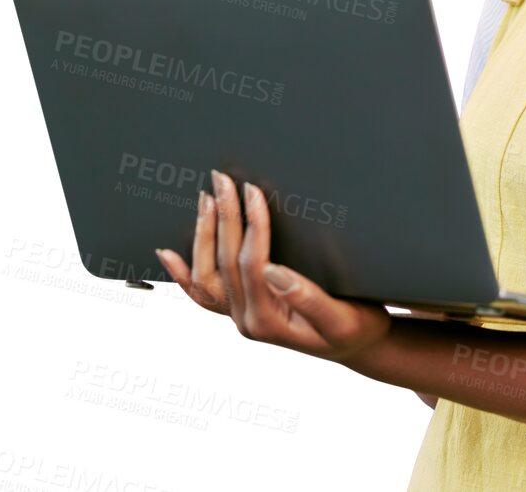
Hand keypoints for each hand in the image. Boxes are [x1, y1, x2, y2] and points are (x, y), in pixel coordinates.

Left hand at [155, 169, 391, 365]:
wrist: (359, 347)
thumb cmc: (357, 328)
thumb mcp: (344, 318)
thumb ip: (308, 298)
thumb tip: (274, 271)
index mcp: (270, 322)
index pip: (252, 263)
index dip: (251, 224)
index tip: (253, 190)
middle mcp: (247, 322)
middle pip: (225, 263)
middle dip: (225, 217)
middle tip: (223, 179)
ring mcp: (239, 316)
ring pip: (207, 274)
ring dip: (203, 235)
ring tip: (206, 198)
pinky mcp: (239, 309)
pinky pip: (203, 293)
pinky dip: (182, 273)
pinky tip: (166, 252)